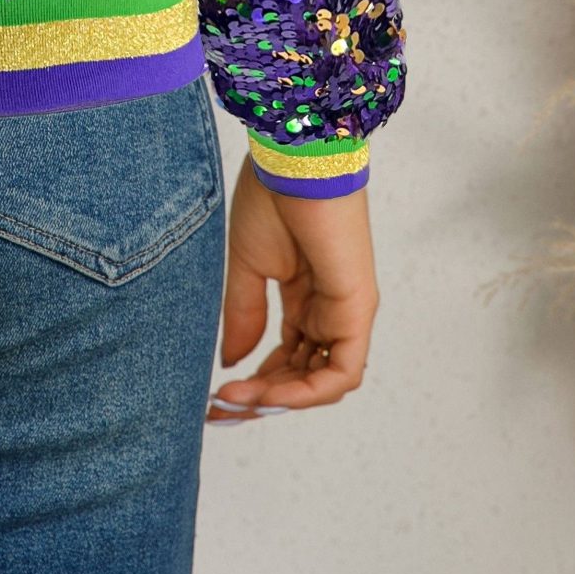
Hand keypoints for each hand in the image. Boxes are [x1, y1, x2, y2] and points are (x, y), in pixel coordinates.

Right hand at [207, 156, 377, 423]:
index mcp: (304, 298)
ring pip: (322, 380)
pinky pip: (341, 371)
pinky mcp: (357, 313)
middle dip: (263, 398)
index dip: (255, 382)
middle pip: (303, 375)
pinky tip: (270, 392)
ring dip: (281, 398)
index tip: (217, 398)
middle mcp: (328, 312)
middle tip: (223, 409)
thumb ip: (245, 317)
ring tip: (239, 400)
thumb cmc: (272, 200)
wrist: (295, 164)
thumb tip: (232, 364)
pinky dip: (308, 390)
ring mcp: (346, 314)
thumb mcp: (247, 266)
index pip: (286, 357)